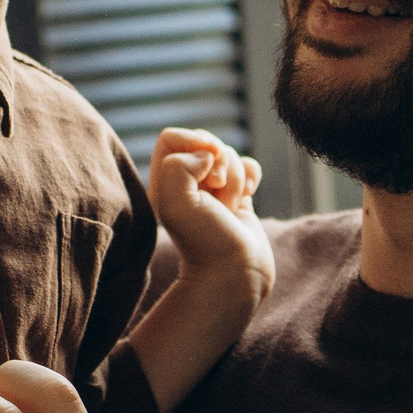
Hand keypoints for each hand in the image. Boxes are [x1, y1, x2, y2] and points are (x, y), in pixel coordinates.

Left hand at [148, 128, 274, 301]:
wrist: (235, 273)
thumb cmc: (204, 241)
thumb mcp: (174, 201)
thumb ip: (178, 164)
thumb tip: (207, 155)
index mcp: (161, 183)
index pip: (172, 138)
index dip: (193, 143)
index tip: (206, 165)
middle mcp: (184, 184)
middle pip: (205, 143)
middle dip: (218, 162)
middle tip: (217, 189)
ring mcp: (212, 190)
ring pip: (228, 155)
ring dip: (235, 177)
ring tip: (229, 207)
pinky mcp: (237, 196)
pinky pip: (247, 166)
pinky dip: (251, 175)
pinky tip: (247, 196)